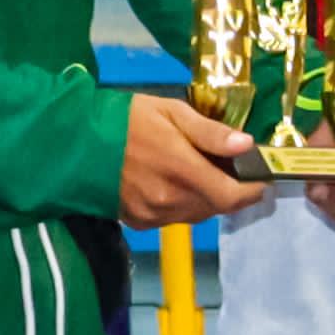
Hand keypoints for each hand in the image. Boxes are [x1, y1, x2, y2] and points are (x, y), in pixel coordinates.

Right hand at [120, 94, 265, 226]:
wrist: (74, 142)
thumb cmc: (126, 119)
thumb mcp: (171, 112)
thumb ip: (210, 133)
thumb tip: (247, 145)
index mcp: (182, 170)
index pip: (232, 196)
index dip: (252, 190)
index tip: (260, 178)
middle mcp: (170, 200)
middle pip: (217, 207)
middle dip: (229, 191)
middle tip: (227, 168)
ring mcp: (154, 214)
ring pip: (196, 214)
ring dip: (206, 198)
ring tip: (197, 172)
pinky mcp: (139, 222)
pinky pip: (174, 218)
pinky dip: (182, 204)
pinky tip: (171, 183)